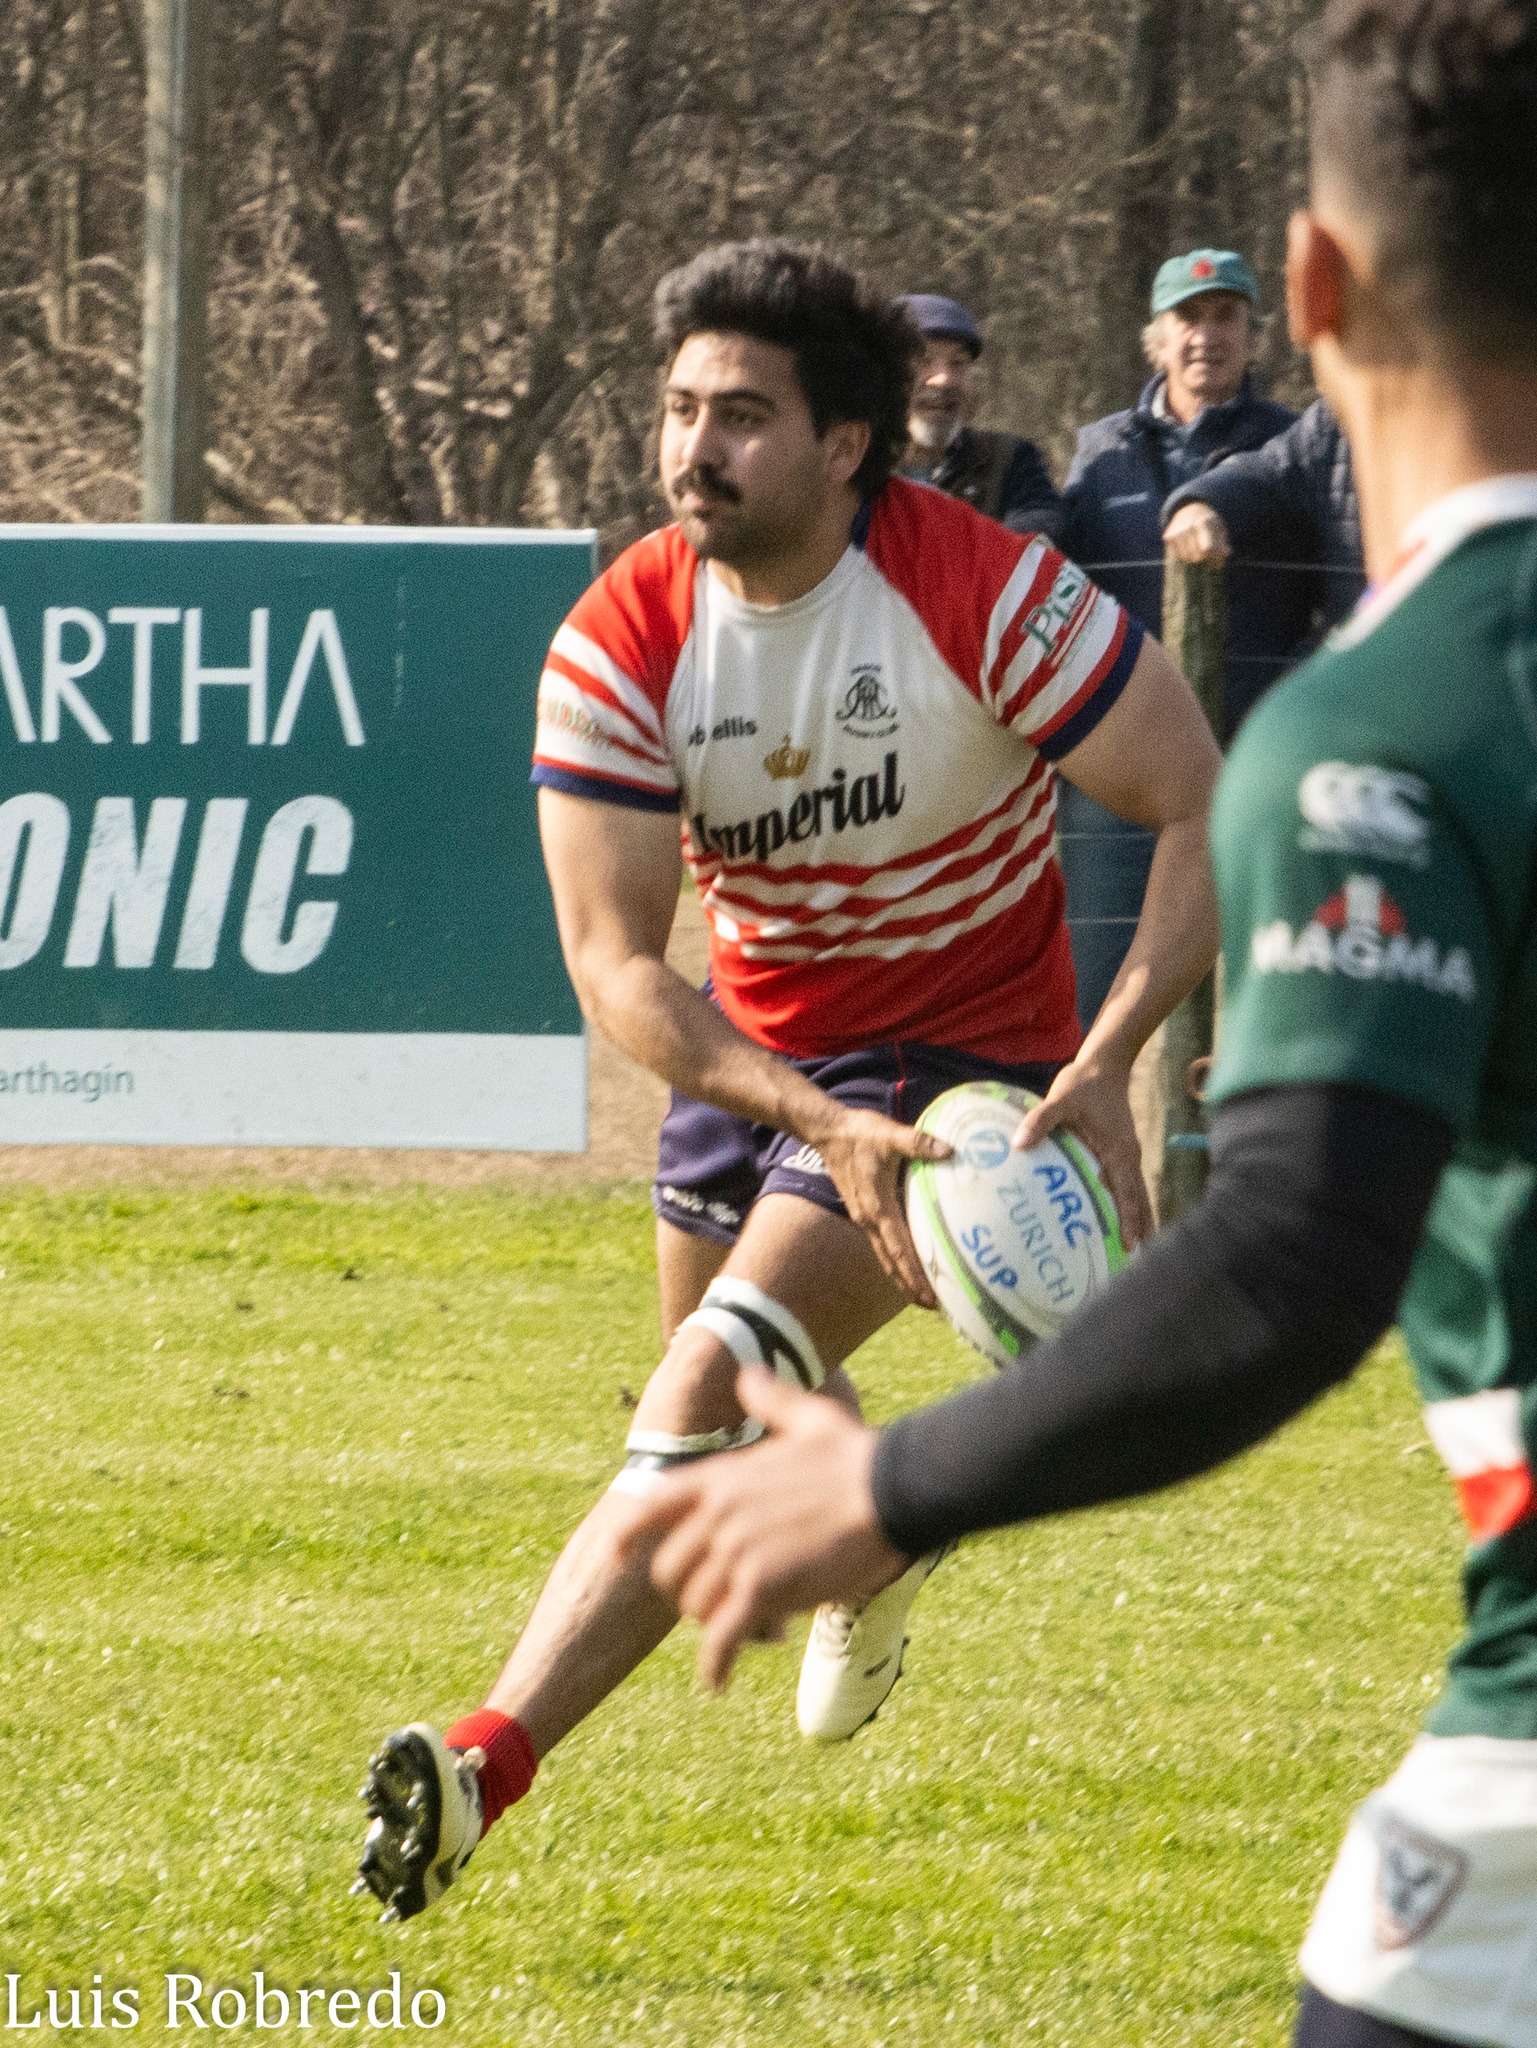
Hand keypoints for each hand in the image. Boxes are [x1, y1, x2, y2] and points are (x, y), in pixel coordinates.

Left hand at [627, 1369, 906, 1690]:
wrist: (890, 1490)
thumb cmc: (855, 1455)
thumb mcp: (807, 1417)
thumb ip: (771, 1401)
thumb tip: (752, 1376)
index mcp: (722, 1477)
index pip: (653, 1504)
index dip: (628, 1532)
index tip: (616, 1555)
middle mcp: (718, 1514)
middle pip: (669, 1569)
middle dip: (686, 1591)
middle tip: (714, 1603)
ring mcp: (736, 1552)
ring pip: (695, 1605)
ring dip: (711, 1624)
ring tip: (734, 1630)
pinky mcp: (761, 1589)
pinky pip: (722, 1639)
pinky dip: (716, 1665)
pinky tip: (719, 1681)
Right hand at [811, 1105, 951, 1307]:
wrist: (827, 1131)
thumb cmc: (859, 1134)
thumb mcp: (890, 1135)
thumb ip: (920, 1143)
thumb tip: (951, 1151)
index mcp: (878, 1207)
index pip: (899, 1249)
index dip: (914, 1275)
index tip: (929, 1296)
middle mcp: (869, 1219)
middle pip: (891, 1262)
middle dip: (910, 1286)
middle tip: (934, 1307)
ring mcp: (863, 1217)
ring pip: (884, 1256)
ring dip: (902, 1276)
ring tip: (922, 1294)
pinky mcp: (863, 1211)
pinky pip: (881, 1243)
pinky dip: (895, 1258)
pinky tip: (908, 1261)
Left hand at [1013, 1055, 1152, 1247]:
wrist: (1104, 1067)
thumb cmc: (1082, 1084)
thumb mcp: (1060, 1099)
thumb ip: (1040, 1120)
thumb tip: (1019, 1144)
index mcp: (1119, 1151)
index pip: (1127, 1192)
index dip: (1129, 1219)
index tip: (1131, 1245)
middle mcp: (1130, 1157)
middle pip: (1139, 1200)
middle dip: (1140, 1229)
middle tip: (1136, 1261)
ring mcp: (1129, 1155)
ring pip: (1139, 1194)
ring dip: (1139, 1219)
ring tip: (1138, 1250)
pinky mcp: (1123, 1152)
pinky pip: (1131, 1184)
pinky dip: (1132, 1204)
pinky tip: (1123, 1220)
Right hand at [1162, 502, 1230, 564]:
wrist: (1189, 509)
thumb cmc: (1209, 524)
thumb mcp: (1219, 530)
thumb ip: (1223, 543)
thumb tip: (1226, 553)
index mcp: (1205, 523)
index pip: (1208, 549)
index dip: (1214, 558)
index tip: (1217, 562)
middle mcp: (1189, 526)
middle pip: (1196, 556)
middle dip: (1203, 559)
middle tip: (1206, 555)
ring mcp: (1177, 531)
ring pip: (1186, 557)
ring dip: (1192, 558)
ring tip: (1196, 550)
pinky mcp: (1168, 536)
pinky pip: (1177, 556)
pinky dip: (1183, 556)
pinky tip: (1186, 548)